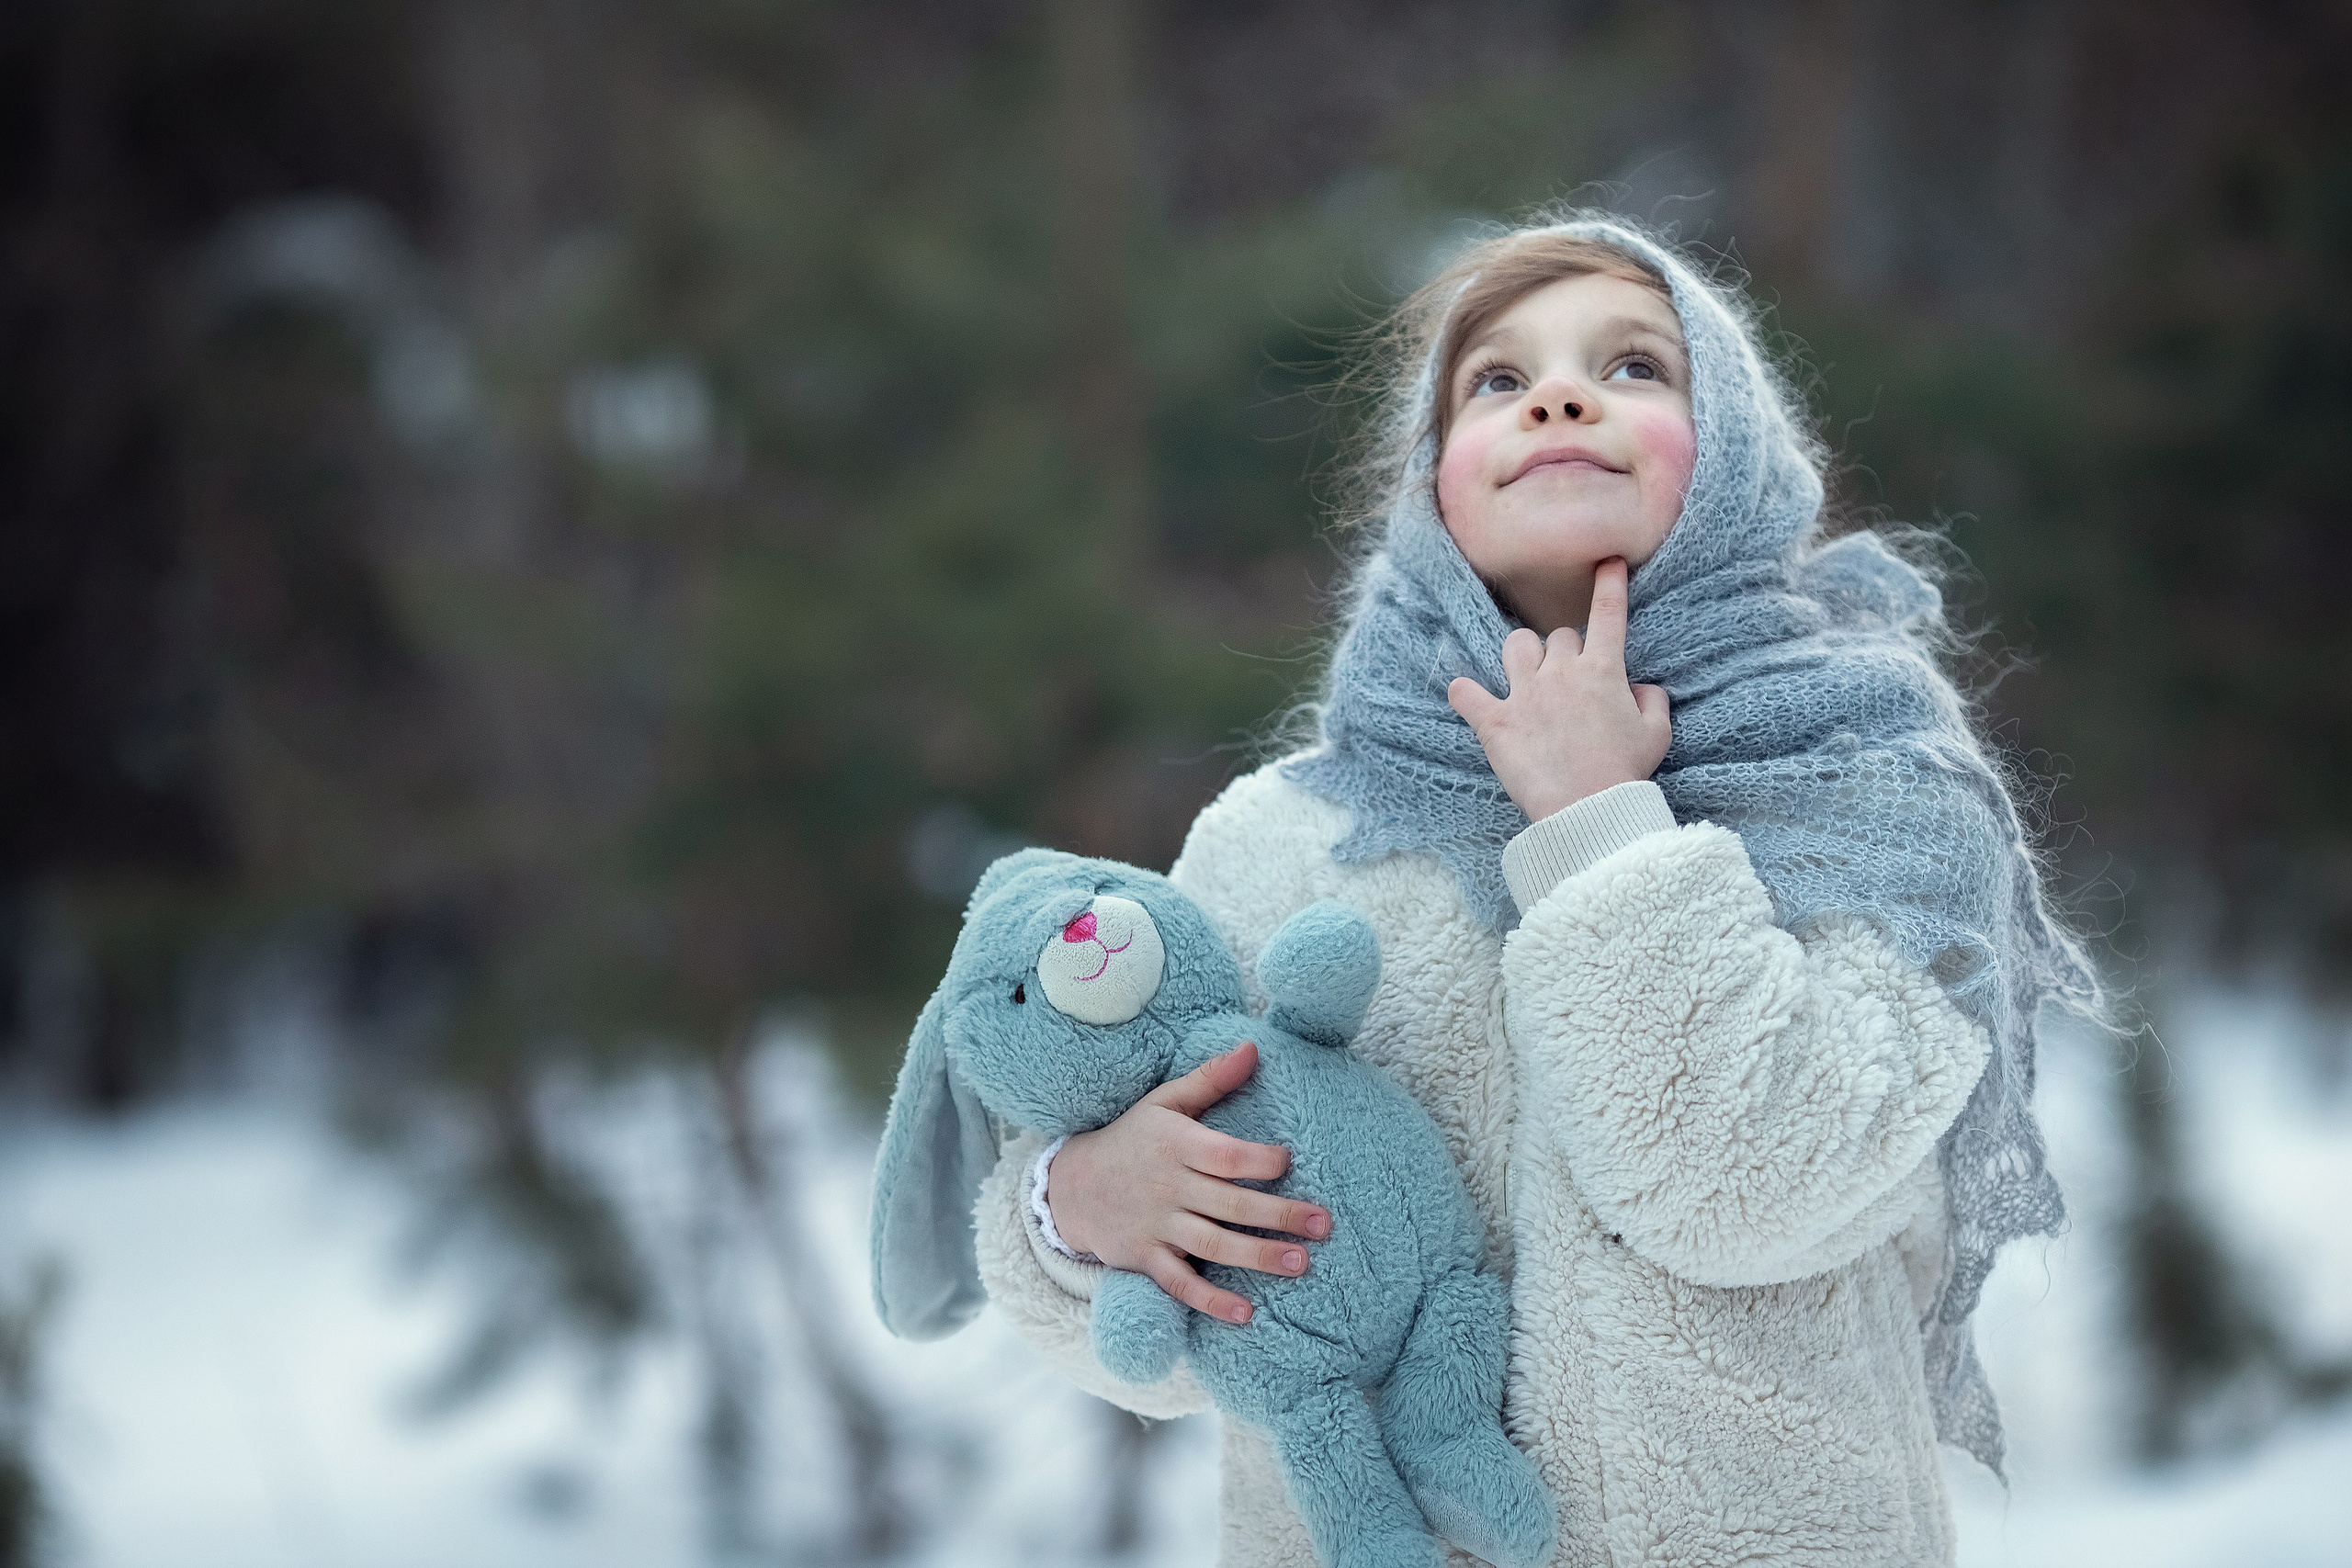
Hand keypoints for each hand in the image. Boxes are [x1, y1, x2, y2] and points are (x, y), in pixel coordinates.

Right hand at [1046, 1040, 1331, 1325]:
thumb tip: (1253, 1048)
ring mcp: (1155, 1226)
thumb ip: (1210, 1080)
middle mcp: (1168, 1187)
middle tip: (1322, 1225)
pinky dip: (1211, 1301)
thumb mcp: (1164, 1103)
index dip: (1261, 1159)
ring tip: (1300, 1264)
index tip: (1290, 1162)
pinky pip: (1180, 1283)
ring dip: (1258, 1257)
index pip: (1226, 1155)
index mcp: (1176, 1145)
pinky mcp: (1144, 1259)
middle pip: (1230, 1204)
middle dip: (1279, 1216)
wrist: (1071, 1185)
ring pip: (1213, 1245)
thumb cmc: (1132, 1138)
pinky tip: (1246, 1314)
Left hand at [1446, 556, 1669, 821]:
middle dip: (1565, 651)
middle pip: (1560, 636)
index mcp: (1603, 671)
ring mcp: (1524, 694)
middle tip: (1569, 683)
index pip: (1608, 615)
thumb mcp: (1657, 733)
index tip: (1608, 562)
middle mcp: (1561, 673)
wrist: (1589, 808)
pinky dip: (1463, 693)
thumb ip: (1652, 700)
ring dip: (1522, 657)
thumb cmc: (1626, 773)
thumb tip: (1640, 687)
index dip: (1609, 586)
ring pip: (1515, 646)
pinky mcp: (1495, 721)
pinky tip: (1464, 694)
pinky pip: (1466, 694)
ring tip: (1526, 678)